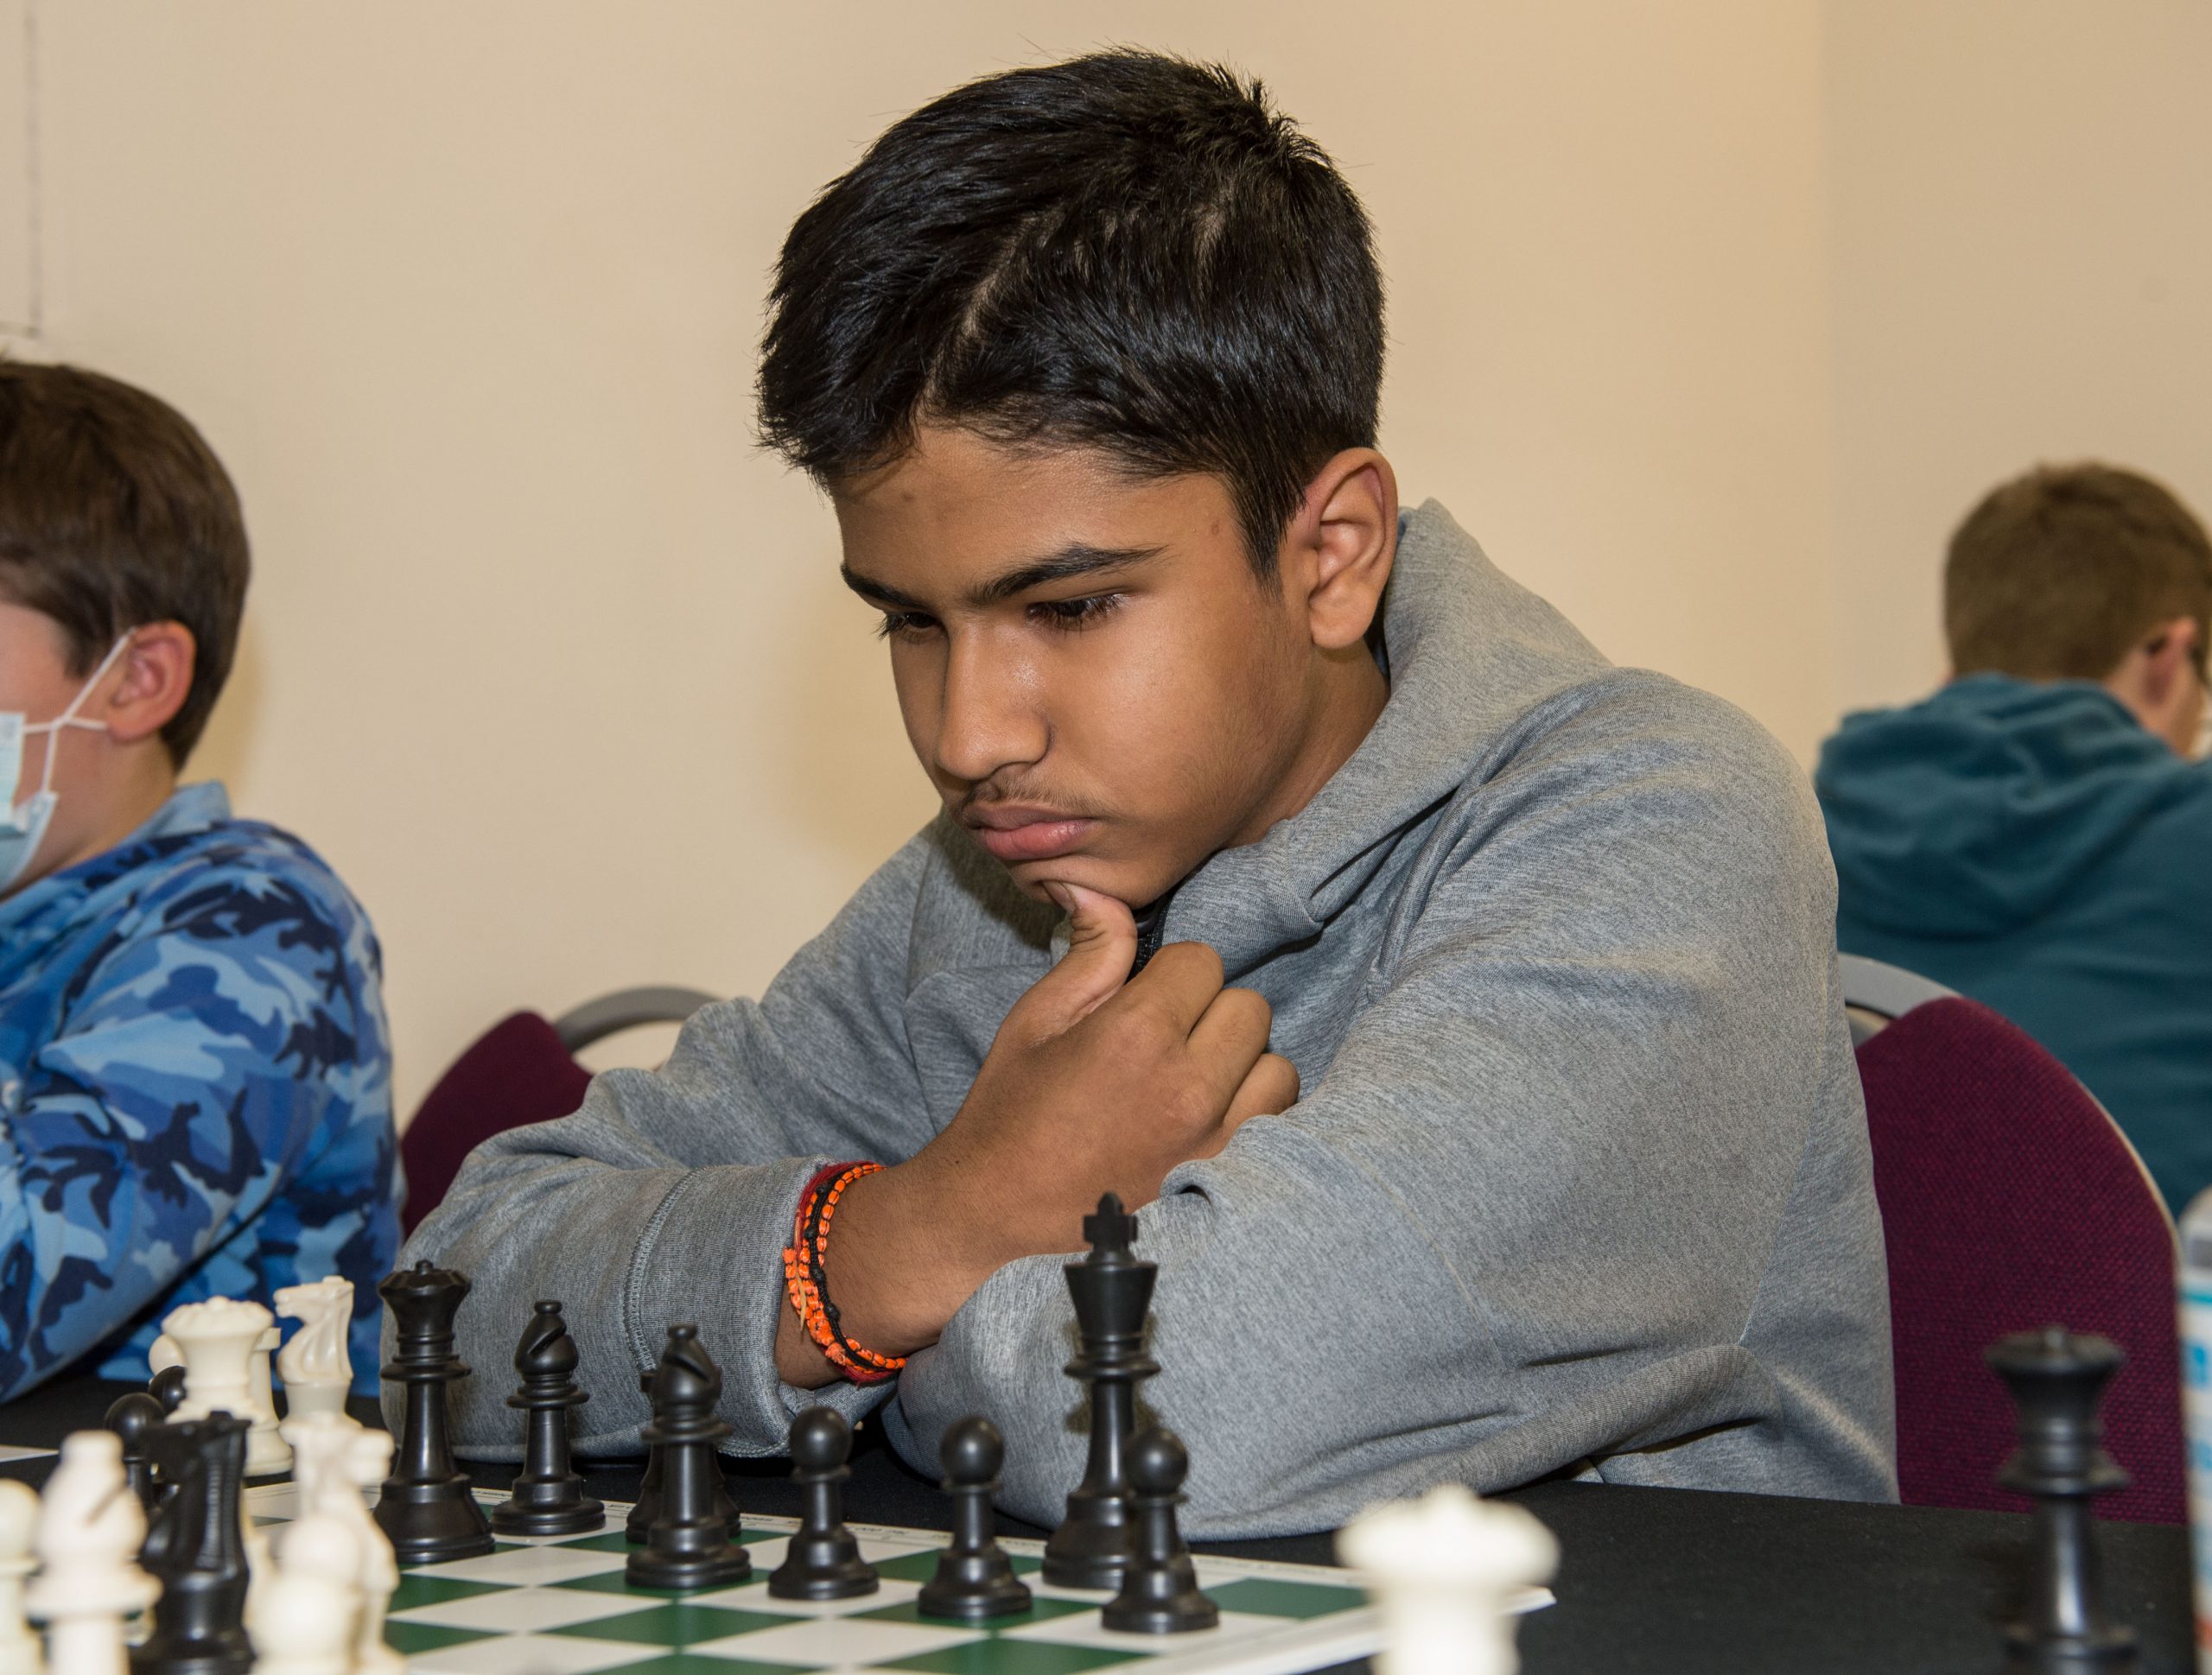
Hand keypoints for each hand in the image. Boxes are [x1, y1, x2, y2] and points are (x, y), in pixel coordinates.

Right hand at [775, 882, 1296, 1384]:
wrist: (996, 1216)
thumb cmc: (1010, 1116)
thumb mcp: (1036, 1021)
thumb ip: (1089, 954)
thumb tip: (1100, 891)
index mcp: (1136, 1032)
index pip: (1203, 960)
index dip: (1172, 974)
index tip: (1145, 1001)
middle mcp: (1187, 1083)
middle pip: (1248, 1006)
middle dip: (1212, 1014)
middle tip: (1169, 1042)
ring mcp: (1213, 1138)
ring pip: (1275, 1067)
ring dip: (1243, 1067)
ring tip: (1196, 1084)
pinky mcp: (1226, 1180)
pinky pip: (1277, 1123)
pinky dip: (1255, 1115)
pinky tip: (1211, 1122)